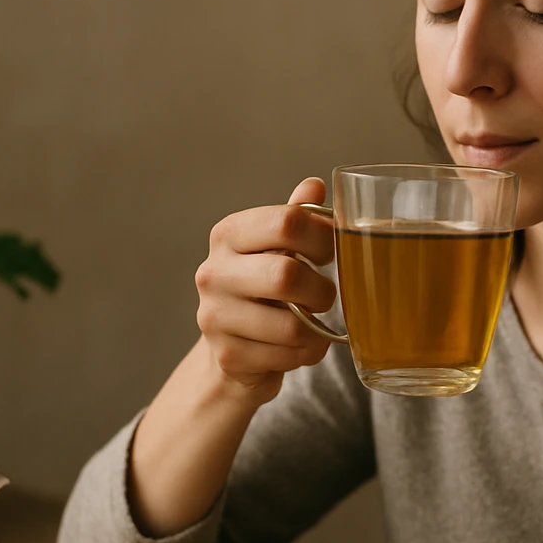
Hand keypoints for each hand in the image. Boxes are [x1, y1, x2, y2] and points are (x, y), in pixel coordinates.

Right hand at [192, 177, 337, 404]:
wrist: (233, 346)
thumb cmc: (263, 287)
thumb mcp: (276, 247)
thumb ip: (295, 217)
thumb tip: (314, 185)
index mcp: (228, 234)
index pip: (287, 222)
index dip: (322, 237)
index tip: (328, 253)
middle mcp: (213, 272)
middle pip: (287, 275)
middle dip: (321, 290)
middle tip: (326, 295)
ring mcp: (215, 316)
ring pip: (291, 325)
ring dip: (317, 328)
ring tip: (315, 324)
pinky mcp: (227, 355)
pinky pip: (287, 356)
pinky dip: (307, 353)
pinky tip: (301, 346)